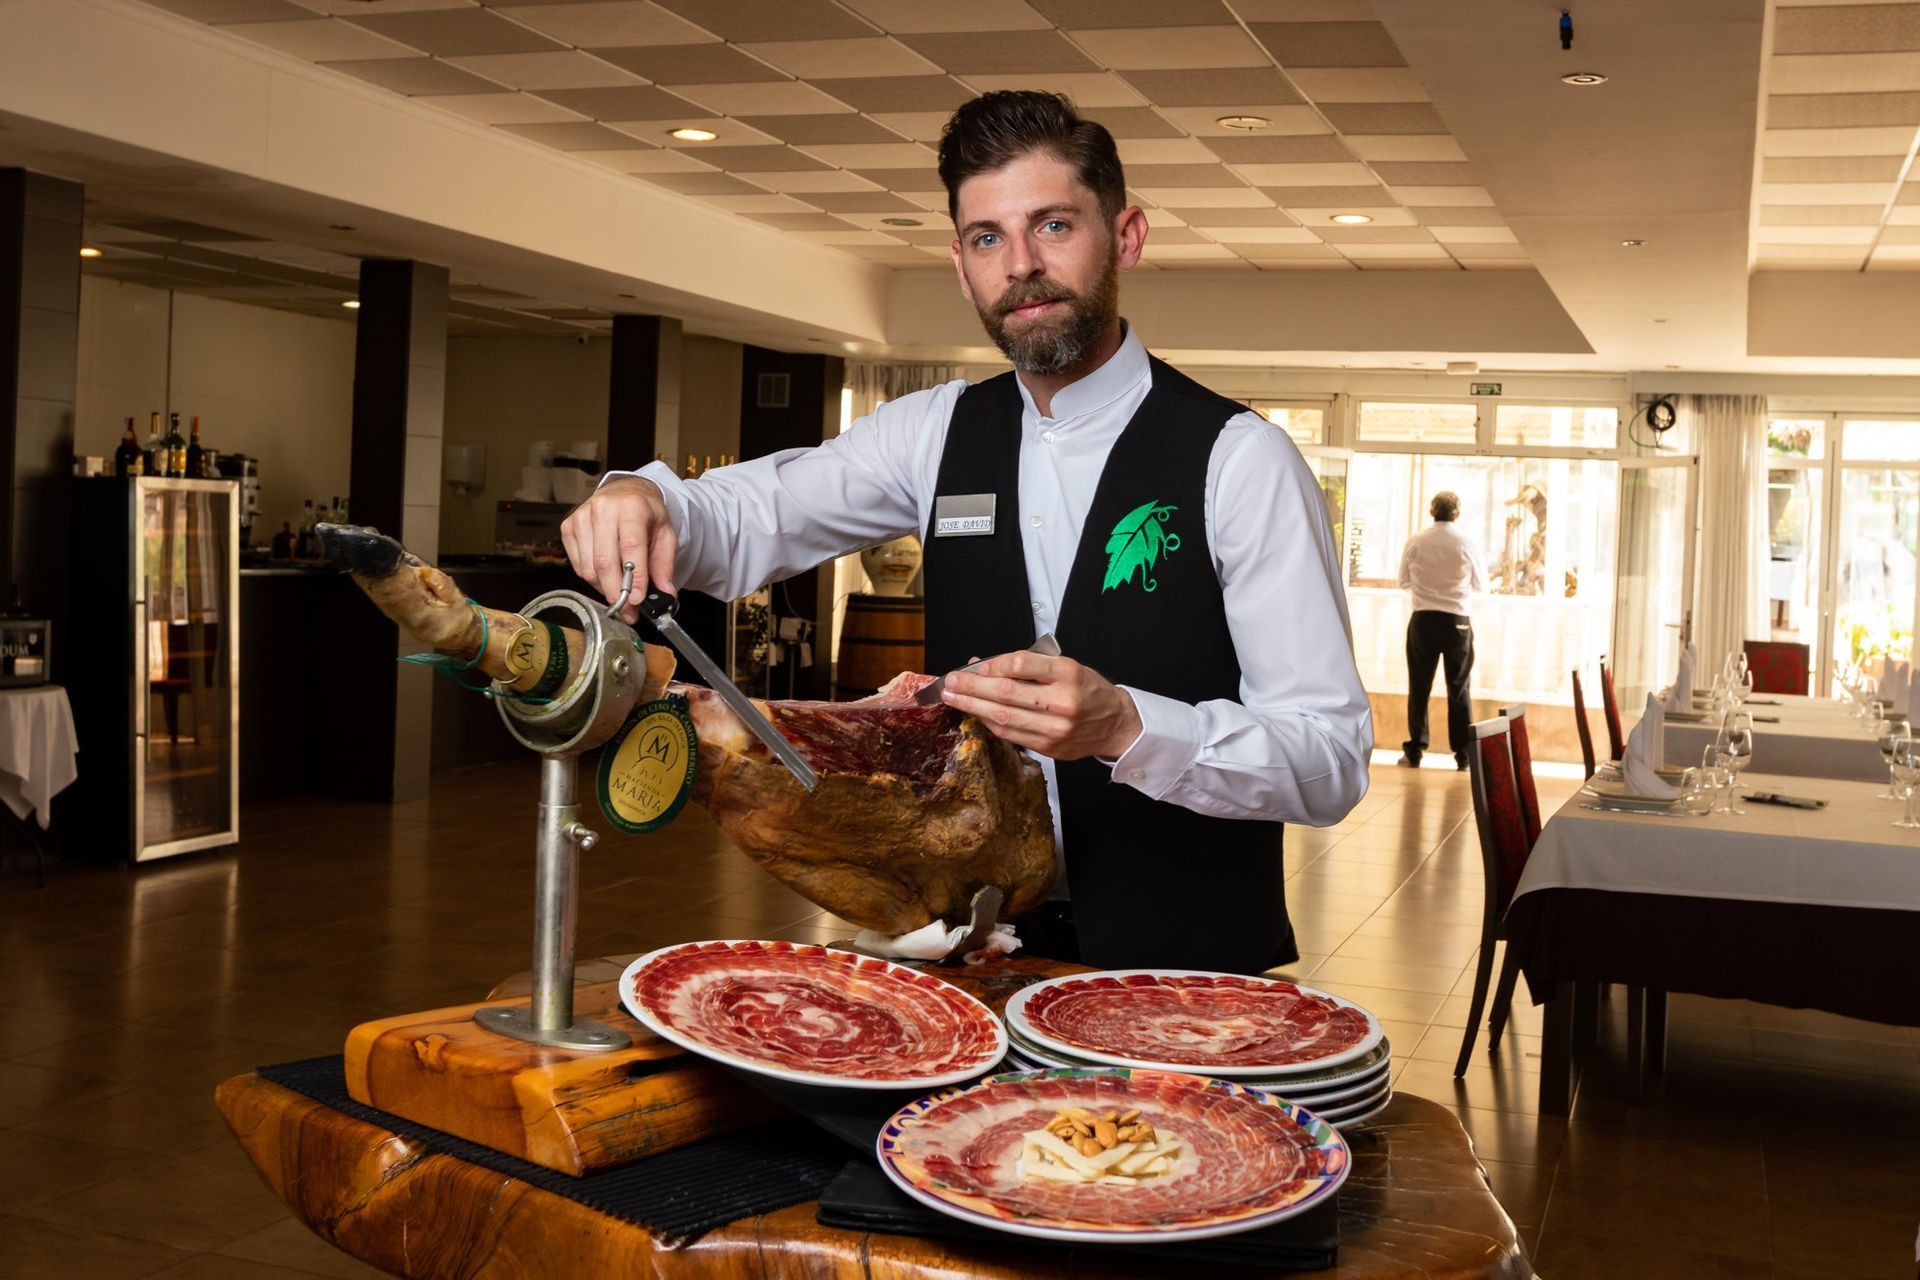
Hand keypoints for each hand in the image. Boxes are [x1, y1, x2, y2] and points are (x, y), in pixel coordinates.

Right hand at [559, 476, 675, 620]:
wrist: (625, 492)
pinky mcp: (568, 528)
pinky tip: (607, 577)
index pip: (631, 546)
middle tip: (628, 612)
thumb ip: (664, 564)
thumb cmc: (646, 514)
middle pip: (604, 562)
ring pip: (589, 568)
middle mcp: (603, 509)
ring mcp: (581, 517)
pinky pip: (579, 566)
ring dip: (605, 589)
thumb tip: (665, 594)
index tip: (637, 600)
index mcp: (632, 507)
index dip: (634, 577)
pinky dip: (593, 579)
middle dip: (617, 593)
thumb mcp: (665, 534)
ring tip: (620, 595)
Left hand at [940, 650, 1142, 761]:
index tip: (977, 666)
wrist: (1115, 723)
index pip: (1023, 665)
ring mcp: (1055, 728)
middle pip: (1006, 694)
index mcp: (1068, 674)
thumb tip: (984, 665)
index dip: (994, 665)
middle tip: (950, 682)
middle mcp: (1062, 702)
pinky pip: (1010, 734)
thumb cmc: (1087, 690)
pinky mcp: (1048, 747)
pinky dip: (989, 723)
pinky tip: (976, 714)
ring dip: (972, 707)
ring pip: (1004, 717)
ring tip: (953, 698)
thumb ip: (1028, 666)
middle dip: (972, 687)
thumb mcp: (1066, 666)